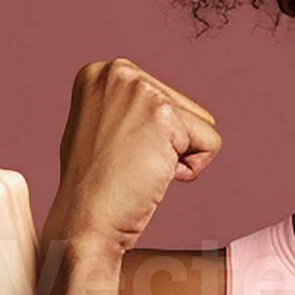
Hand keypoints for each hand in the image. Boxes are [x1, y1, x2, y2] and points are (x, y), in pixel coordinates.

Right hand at [46, 58, 221, 256]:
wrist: (84, 223)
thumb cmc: (91, 189)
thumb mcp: (100, 130)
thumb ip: (125, 110)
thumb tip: (149, 114)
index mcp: (101, 73)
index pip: (164, 99)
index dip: (149, 138)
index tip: (117, 155)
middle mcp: (117, 71)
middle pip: (184, 108)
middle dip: (166, 145)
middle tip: (128, 166)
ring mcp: (139, 90)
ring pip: (199, 124)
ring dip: (178, 156)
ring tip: (138, 170)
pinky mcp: (163, 114)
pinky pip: (210, 143)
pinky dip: (191, 169)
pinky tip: (151, 176)